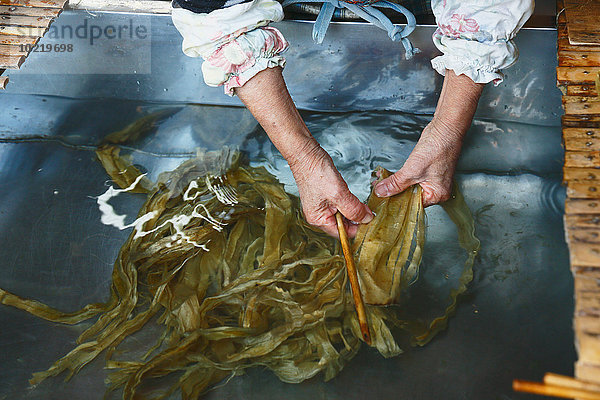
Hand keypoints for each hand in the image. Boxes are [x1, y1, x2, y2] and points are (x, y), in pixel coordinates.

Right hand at [289, 143, 373, 237]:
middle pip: (343, 225)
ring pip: (343, 214)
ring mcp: (321, 206)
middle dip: (356, 218)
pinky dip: (348, 201)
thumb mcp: (339, 193)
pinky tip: (351, 194)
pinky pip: (340, 204)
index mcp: (318, 220)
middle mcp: (318, 216)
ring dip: (353, 209)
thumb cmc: (316, 172)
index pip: (343, 233)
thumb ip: (354, 209)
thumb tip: (367, 219)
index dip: (358, 228)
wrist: (306, 154)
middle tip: (368, 209)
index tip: (371, 221)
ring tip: (359, 201)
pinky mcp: (325, 197)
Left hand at [374, 69, 483, 205]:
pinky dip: (400, 177)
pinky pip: (411, 178)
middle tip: (379, 193)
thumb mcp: (412, 170)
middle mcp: (436, 189)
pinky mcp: (426, 170)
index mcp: (438, 195)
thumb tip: (382, 192)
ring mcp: (432, 179)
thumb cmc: (438, 148)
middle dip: (394, 193)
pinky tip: (389, 177)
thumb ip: (395, 184)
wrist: (445, 128)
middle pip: (411, 197)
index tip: (383, 202)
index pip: (414, 206)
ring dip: (395, 184)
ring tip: (381, 184)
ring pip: (409, 187)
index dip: (397, 204)